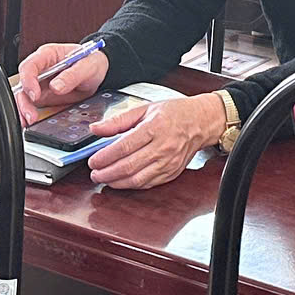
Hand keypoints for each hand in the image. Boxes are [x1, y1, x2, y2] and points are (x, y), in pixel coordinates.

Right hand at [16, 40, 109, 115]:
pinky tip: (32, 123)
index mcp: (48, 55)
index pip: (30, 65)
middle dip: (23, 101)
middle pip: (22, 84)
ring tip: (30, 121)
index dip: (28, 80)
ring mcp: (40, 84)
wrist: (97, 73)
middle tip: (31, 115)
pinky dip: (30, 115)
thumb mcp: (88, 66)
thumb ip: (72, 75)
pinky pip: (32, 106)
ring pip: (24, 97)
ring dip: (24, 110)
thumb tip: (55, 87)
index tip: (36, 95)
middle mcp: (40, 70)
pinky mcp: (43, 97)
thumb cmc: (91, 62)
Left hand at [81, 91, 225, 189]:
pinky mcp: (172, 172)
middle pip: (129, 166)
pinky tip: (122, 182)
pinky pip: (148, 183)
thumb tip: (96, 129)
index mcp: (154, 128)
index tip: (92, 160)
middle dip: (107, 173)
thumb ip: (118, 120)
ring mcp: (168, 162)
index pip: (124, 146)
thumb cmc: (174, 113)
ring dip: (117, 182)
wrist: (201, 121)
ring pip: (138, 179)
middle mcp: (162, 147)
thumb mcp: (144, 109)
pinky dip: (132, 185)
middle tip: (94, 173)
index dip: (105, 157)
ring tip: (104, 179)